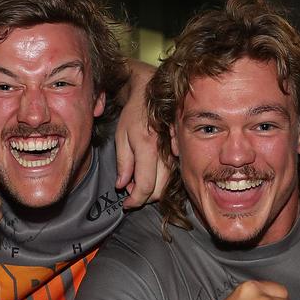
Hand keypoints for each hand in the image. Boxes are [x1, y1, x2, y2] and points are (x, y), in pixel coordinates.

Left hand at [115, 61, 168, 207]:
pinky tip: (147, 174)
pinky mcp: (178, 155)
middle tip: (128, 190)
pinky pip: (170, 177)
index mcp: (148, 148)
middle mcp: (165, 153)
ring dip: (151, 191)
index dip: (134, 200)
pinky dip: (159, 182)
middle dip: (142, 197)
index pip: (144, 186)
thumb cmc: (133, 114)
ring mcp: (174, 155)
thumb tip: (123, 186)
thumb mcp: (121, 137)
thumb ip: (123, 163)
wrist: (153, 95)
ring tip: (135, 181)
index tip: (125, 204)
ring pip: (166, 186)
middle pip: (158, 191)